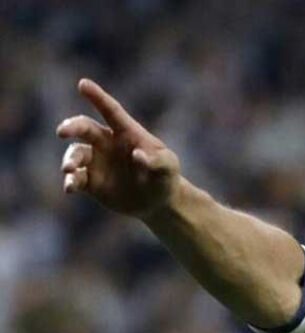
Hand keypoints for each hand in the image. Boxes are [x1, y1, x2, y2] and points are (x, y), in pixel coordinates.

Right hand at [56, 79, 180, 217]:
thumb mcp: (168, 168)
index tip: (83, 84)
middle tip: (62, 132)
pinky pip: (76, 178)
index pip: (111, 111)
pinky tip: (70, 188)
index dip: (98, 97)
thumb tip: (137, 155)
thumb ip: (157, 161)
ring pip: (76, 154)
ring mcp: (96, 162)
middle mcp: (106, 143)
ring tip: (69, 169)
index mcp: (126, 133)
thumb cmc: (165, 178)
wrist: (158, 203)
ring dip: (70, 160)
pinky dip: (71, 182)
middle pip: (84, 128)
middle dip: (71, 127)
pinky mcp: (91, 182)